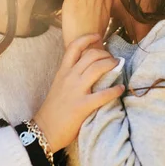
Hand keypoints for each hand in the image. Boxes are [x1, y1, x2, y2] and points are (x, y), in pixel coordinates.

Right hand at [34, 33, 123, 151]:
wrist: (44, 130)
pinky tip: (120, 89)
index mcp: (63, 71)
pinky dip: (115, 90)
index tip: (98, 36)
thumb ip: (71, 74)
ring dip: (112, 65)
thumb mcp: (59, 85)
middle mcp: (69, 77)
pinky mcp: (83, 106)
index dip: (87, 38)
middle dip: (106, 53)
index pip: (74, 47)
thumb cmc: (53, 108)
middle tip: (113, 58)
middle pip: (91, 55)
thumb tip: (89, 65)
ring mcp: (76, 91)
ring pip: (98, 68)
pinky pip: (103, 94)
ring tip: (118, 66)